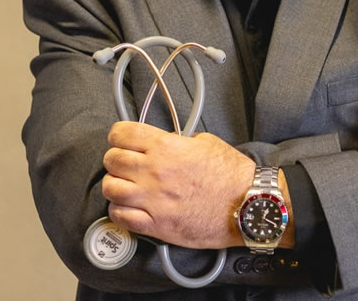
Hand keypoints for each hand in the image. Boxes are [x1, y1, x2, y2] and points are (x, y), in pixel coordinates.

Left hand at [102, 122, 254, 248]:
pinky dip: (119, 211)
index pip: (123, 133)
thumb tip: (168, 143)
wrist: (246, 203)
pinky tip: (129, 207)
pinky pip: (120, 217)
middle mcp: (155, 171)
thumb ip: (180, 141)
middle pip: (112, 160)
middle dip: (115, 158)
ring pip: (111, 189)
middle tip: (124, 161)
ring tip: (125, 185)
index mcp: (167, 146)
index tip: (120, 137)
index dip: (117, 134)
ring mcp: (153, 200)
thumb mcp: (207, 142)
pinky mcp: (157, 225)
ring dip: (115, 185)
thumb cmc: (231, 173)